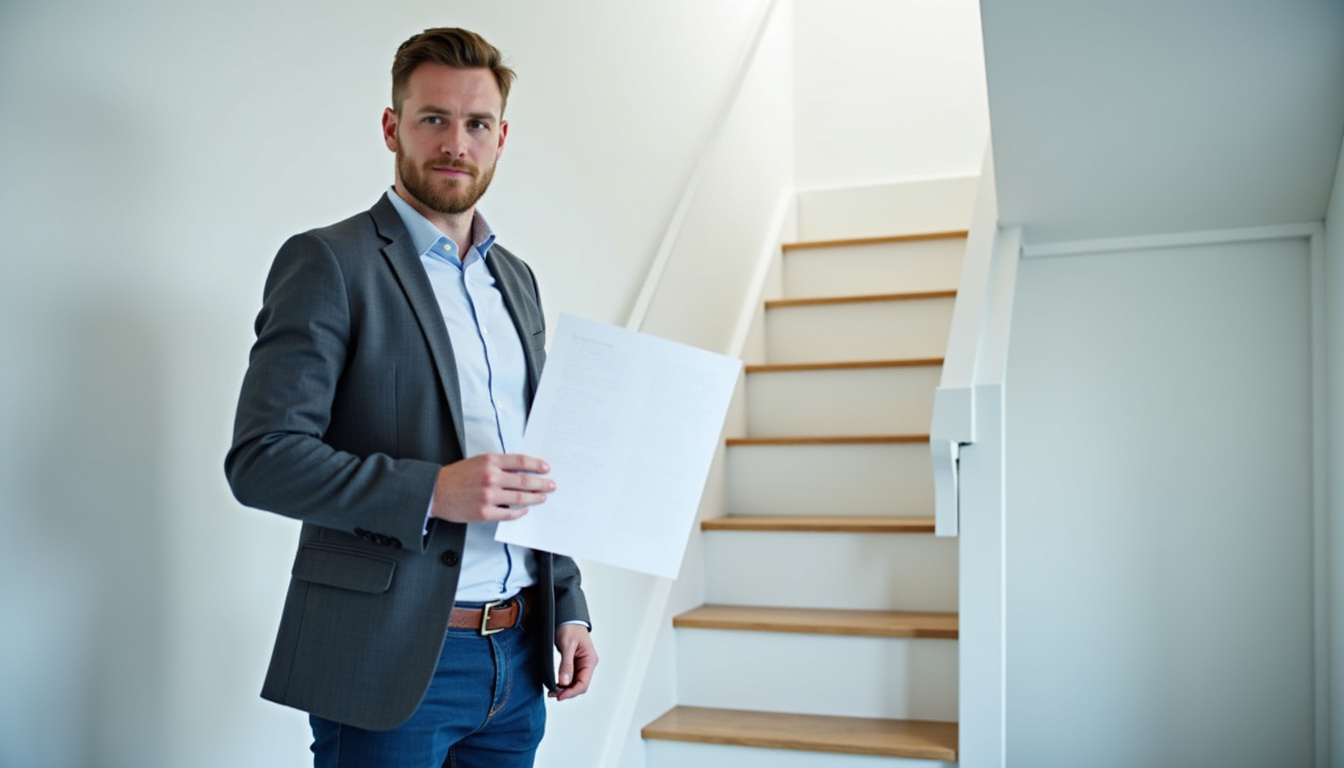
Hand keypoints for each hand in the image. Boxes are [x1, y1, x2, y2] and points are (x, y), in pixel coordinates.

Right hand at [430, 454, 554, 523]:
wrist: (435, 492)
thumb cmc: (456, 476)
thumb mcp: (477, 462)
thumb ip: (498, 465)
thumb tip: (522, 470)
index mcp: (489, 461)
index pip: (520, 461)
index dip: (536, 464)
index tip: (546, 468)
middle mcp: (490, 477)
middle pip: (524, 480)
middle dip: (541, 483)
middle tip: (552, 485)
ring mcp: (488, 496)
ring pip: (520, 497)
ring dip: (535, 498)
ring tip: (543, 497)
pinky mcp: (484, 513)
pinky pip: (509, 513)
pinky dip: (519, 511)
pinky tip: (525, 509)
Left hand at [550, 623, 596, 700]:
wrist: (568, 617)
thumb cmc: (570, 627)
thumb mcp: (567, 645)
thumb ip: (566, 664)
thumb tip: (565, 682)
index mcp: (590, 660)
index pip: (583, 683)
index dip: (571, 692)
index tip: (560, 696)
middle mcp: (588, 664)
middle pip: (580, 685)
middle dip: (567, 692)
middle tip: (553, 694)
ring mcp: (582, 664)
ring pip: (575, 683)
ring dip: (565, 689)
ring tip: (552, 690)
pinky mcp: (575, 663)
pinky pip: (571, 677)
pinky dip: (564, 683)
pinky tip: (556, 684)